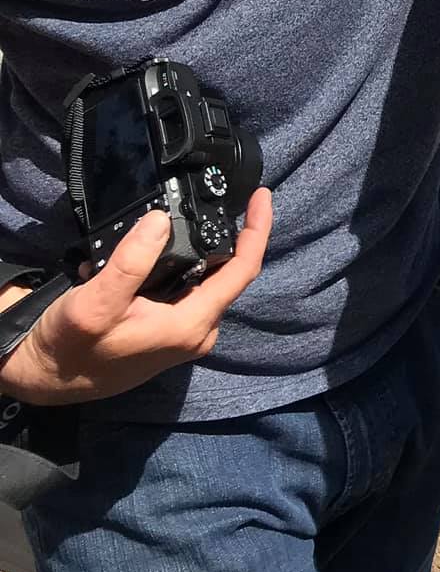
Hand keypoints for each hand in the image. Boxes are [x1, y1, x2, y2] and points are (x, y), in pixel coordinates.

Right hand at [0, 189, 272, 405]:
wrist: (45, 376)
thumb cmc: (70, 346)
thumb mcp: (95, 303)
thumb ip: (131, 263)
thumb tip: (161, 220)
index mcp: (191, 325)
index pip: (242, 271)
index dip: (257, 229)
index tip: (262, 195)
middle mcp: (196, 332)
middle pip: (231, 273)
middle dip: (236, 234)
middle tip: (231, 196)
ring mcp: (182, 333)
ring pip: (209, 280)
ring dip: (208, 248)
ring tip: (200, 214)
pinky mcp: (167, 331)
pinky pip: (190, 289)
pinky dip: (187, 263)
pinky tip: (169, 246)